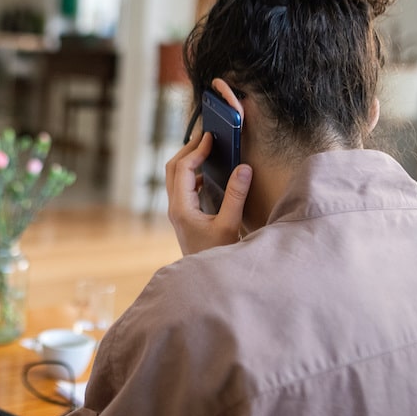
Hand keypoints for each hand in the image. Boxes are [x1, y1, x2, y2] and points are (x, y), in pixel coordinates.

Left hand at [165, 131, 251, 255]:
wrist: (206, 280)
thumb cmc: (217, 255)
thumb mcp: (230, 225)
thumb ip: (236, 195)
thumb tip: (244, 167)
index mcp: (182, 208)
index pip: (184, 169)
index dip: (197, 150)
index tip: (211, 138)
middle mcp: (175, 208)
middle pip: (172, 168)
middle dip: (188, 149)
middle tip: (206, 136)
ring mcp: (177, 212)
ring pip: (175, 177)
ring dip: (189, 160)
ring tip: (207, 149)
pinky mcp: (183, 215)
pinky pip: (182, 187)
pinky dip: (193, 173)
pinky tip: (209, 174)